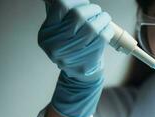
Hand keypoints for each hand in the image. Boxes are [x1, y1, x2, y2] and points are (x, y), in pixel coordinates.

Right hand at [38, 0, 113, 116]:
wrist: (81, 72)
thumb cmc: (73, 45)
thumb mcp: (61, 29)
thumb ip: (65, 13)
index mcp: (46, 33)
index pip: (60, 5)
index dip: (76, 1)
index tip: (83, 3)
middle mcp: (55, 45)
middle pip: (78, 15)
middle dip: (92, 9)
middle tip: (97, 10)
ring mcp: (71, 55)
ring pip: (92, 27)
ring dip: (103, 18)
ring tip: (104, 18)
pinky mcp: (87, 61)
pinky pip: (102, 38)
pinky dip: (108, 30)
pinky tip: (107, 29)